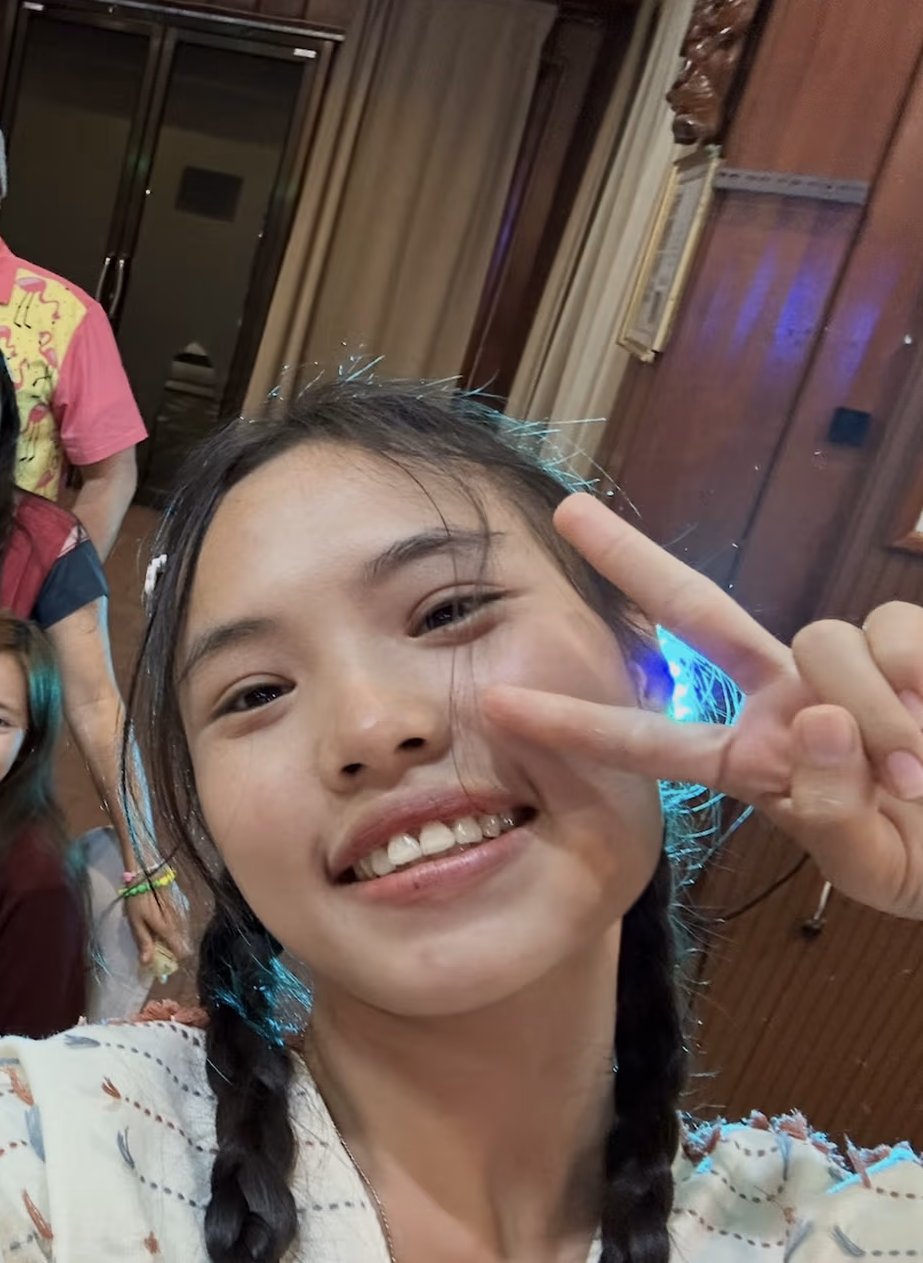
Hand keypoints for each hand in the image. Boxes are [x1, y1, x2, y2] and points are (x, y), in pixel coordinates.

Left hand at [123, 878, 187, 969]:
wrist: (146, 870)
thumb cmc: (138, 896)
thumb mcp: (135, 920)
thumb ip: (143, 941)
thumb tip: (146, 963)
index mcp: (169, 928)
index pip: (180, 951)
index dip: (172, 959)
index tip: (161, 959)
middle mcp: (180, 922)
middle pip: (181, 943)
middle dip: (170, 948)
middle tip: (155, 944)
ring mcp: (183, 912)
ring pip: (181, 932)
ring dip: (171, 936)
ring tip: (155, 930)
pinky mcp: (182, 903)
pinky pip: (180, 921)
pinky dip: (172, 925)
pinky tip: (160, 918)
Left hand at [484, 494, 922, 920]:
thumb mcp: (869, 864)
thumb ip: (830, 813)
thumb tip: (812, 719)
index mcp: (751, 761)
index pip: (649, 739)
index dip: (576, 721)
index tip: (495, 701)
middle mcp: (783, 700)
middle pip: (698, 611)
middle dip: (630, 560)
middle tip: (564, 511)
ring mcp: (842, 670)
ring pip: (825, 640)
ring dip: (879, 714)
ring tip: (917, 776)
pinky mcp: (906, 647)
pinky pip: (895, 633)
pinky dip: (921, 681)